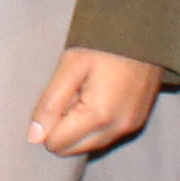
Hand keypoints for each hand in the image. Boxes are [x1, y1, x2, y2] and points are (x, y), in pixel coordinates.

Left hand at [29, 46, 162, 156]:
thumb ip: (51, 103)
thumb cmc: (105, 43)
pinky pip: (106, 137)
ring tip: (85, 93)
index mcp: (99, 115)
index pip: (57, 143)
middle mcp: (117, 129)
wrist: (145, 30)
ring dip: (79, 128)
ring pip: (89, 146)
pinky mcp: (137, 122)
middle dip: (62, 128)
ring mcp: (130, 127)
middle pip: (72, 150)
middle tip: (71, 93)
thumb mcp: (71, 65)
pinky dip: (95, 125)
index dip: (47, 123)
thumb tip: (34, 137)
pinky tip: (99, 97)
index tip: (57, 96)